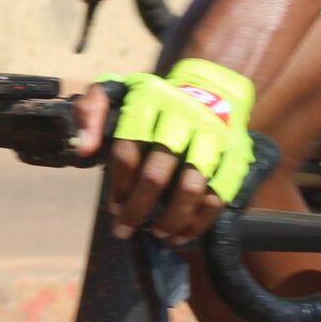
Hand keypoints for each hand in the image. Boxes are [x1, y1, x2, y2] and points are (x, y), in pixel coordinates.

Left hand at [91, 61, 254, 246]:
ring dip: (171, 218)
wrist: (212, 88)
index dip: (117, 183)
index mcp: (150, 100)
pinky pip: (219, 196)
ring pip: (192, 187)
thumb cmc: (156, 100)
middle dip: (138, 208)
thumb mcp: (118, 90)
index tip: (113, 206)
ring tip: (157, 233)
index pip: (126, 148)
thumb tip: (84, 149)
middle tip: (126, 229)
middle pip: (157, 172)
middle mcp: (183, 116)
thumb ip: (91, 111)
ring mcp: (213, 137)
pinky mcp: (236, 155)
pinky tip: (181, 234)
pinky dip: (199, 221)